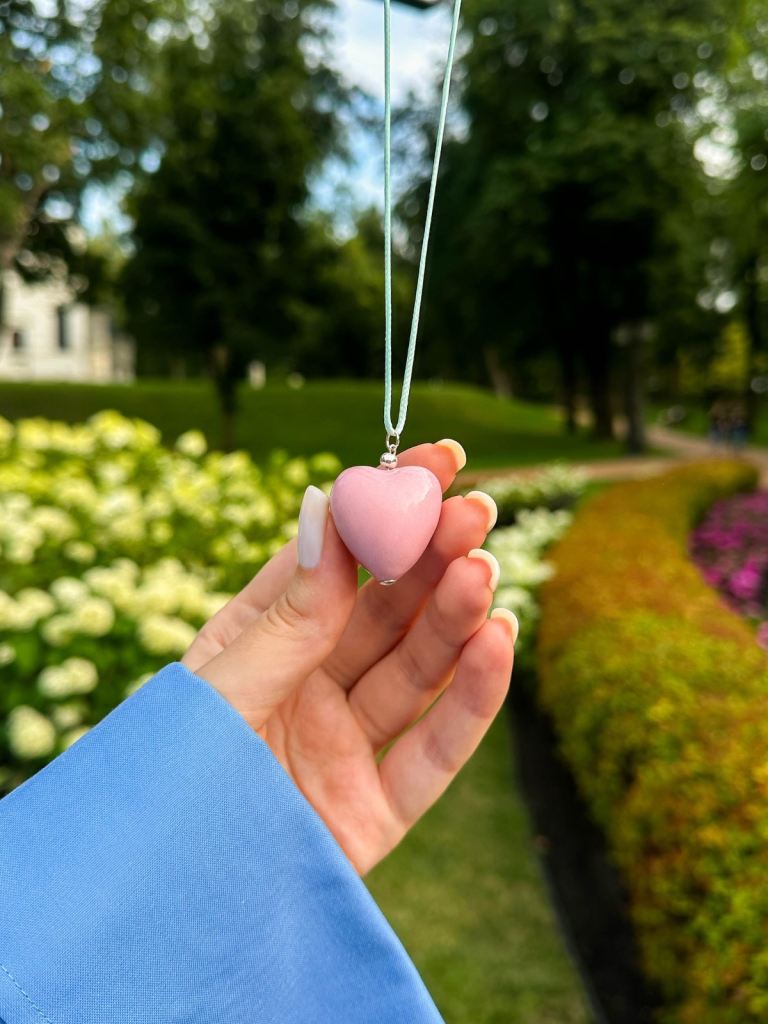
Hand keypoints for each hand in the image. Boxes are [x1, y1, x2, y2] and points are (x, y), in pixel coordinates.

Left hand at [182, 441, 517, 874]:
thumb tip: (326, 505)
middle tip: (473, 516)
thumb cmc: (171, 785)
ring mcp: (345, 745)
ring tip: (483, 576)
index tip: (433, 462)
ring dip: (455, 619)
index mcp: (260, 644)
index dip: (382, 509)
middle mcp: (309, 685)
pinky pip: (435, 749)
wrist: (165, 907)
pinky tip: (499, 642)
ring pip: (416, 670)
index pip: (333, 561)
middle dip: (430, 559)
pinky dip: (472, 699)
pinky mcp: (377, 808)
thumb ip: (287, 614)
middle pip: (385, 611)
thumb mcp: (221, 691)